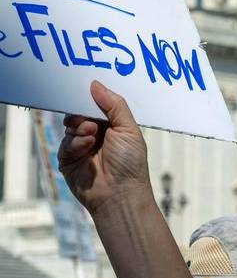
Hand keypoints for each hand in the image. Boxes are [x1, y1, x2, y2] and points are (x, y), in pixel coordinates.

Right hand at [58, 81, 151, 217]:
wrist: (119, 193)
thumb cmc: (130, 161)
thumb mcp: (127, 127)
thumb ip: (113, 104)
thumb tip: (95, 84)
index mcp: (112, 124)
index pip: (98, 105)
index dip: (92, 97)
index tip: (86, 86)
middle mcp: (96, 133)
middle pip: (80, 113)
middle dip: (82, 111)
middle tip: (89, 114)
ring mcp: (81, 146)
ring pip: (71, 125)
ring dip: (80, 126)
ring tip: (92, 133)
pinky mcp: (68, 159)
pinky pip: (64, 142)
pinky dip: (75, 142)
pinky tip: (86, 145)